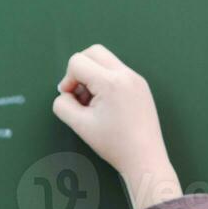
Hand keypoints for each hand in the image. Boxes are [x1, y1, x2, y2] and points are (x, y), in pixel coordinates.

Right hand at [52, 44, 182, 208]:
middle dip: (79, 70)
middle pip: (93, 52)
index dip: (67, 79)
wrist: (144, 156)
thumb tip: (64, 94)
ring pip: (105, 61)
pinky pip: (116, 72)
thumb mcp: (79, 125)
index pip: (78, 62)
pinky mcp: (140, 85)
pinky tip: (105, 106)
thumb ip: (63, 105)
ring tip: (92, 103)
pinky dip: (104, 82)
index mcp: (111, 82)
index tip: (70, 100)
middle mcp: (126, 74)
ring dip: (92, 76)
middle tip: (78, 94)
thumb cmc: (113, 143)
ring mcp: (136, 78)